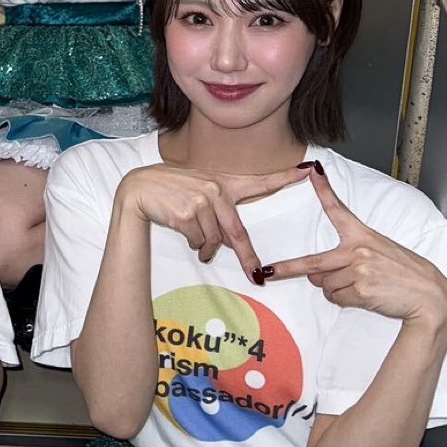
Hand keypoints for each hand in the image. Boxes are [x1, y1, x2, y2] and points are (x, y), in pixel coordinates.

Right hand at [117, 163, 311, 282]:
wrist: (138, 188)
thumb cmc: (170, 190)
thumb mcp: (198, 190)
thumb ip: (218, 211)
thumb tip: (228, 242)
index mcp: (223, 183)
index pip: (259, 181)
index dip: (285, 178)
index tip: (308, 171)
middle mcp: (216, 190)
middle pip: (236, 232)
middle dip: (246, 257)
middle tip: (255, 275)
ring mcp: (201, 201)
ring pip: (213, 240)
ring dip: (204, 246)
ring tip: (192, 236)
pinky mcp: (187, 214)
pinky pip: (197, 241)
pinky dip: (191, 243)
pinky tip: (181, 229)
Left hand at [264, 167, 446, 330]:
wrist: (429, 296)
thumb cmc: (405, 274)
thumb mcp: (381, 253)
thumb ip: (351, 257)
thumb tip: (319, 274)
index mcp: (363, 236)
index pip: (338, 210)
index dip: (324, 190)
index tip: (312, 171)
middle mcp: (357, 250)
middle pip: (311, 264)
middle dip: (290, 271)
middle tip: (269, 273)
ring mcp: (357, 270)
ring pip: (324, 286)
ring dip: (335, 290)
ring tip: (361, 287)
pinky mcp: (359, 290)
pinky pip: (336, 298)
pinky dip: (344, 301)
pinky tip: (365, 297)